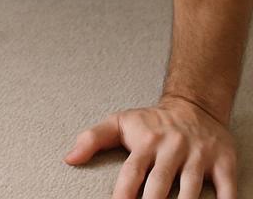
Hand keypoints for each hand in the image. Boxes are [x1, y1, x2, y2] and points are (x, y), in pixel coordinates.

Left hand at [63, 95, 237, 197]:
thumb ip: (92, 139)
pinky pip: (226, 189)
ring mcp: (198, 157)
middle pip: (160, 185)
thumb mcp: (120, 123)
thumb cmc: (153, 122)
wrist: (194, 106)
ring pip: (190, 190)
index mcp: (146, 143)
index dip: (124, 193)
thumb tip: (69, 158)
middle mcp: (171, 149)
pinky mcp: (223, 163)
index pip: (132, 172)